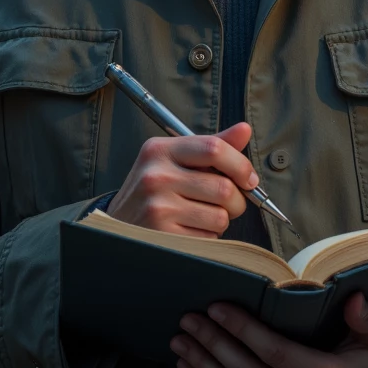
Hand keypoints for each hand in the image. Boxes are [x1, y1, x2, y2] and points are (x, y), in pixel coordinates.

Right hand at [107, 121, 257, 236]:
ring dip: (221, 221)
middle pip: (224, 187)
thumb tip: (244, 129)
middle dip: (237, 201)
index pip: (214, 148)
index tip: (249, 180)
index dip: (241, 165)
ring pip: (220, 216)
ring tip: (201, 217)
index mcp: (160, 150)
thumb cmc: (154, 191)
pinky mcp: (163, 234)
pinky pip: (209, 237)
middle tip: (228, 204)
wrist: (118, 225)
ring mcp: (158, 207)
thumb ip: (211, 147)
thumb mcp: (175, 161)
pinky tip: (190, 230)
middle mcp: (156, 176)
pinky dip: (209, 237)